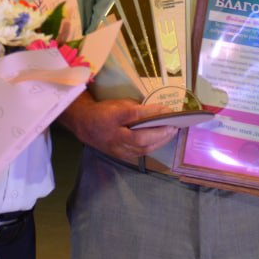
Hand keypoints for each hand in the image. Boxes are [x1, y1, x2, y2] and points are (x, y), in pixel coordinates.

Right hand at [61, 95, 176, 163]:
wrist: (84, 124)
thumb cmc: (103, 110)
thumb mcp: (117, 103)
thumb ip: (134, 108)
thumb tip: (156, 111)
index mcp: (112, 117)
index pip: (135, 115)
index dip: (153, 112)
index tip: (168, 110)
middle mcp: (114, 135)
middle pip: (140, 138)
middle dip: (160, 133)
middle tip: (174, 126)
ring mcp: (116, 148)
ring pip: (141, 149)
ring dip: (159, 142)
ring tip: (171, 134)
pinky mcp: (119, 156)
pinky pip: (138, 154)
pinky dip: (151, 147)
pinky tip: (160, 141)